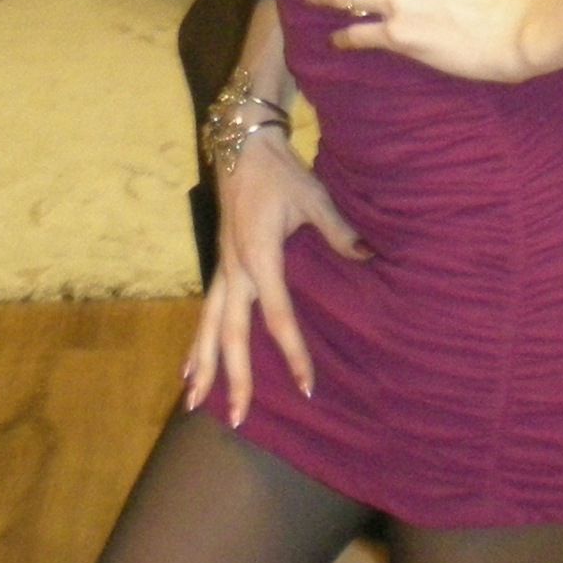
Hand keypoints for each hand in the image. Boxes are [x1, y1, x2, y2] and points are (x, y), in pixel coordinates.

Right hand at [184, 126, 372, 427]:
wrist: (242, 144)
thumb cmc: (280, 171)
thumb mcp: (314, 197)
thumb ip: (340, 231)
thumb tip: (371, 256)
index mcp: (260, 257)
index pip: (278, 317)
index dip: (294, 354)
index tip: (308, 387)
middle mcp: (235, 269)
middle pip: (232, 335)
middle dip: (234, 378)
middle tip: (238, 418)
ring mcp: (222, 267)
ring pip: (209, 327)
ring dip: (204, 365)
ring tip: (195, 403)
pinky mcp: (220, 264)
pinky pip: (207, 311)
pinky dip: (198, 342)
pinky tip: (191, 368)